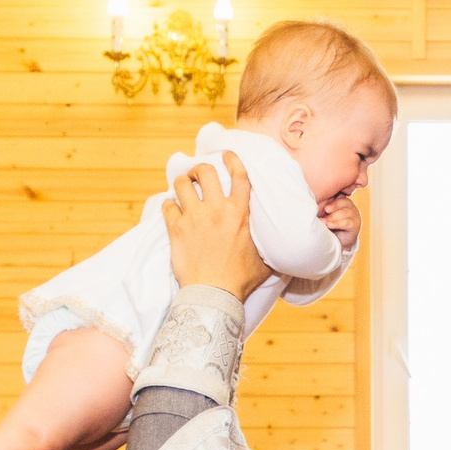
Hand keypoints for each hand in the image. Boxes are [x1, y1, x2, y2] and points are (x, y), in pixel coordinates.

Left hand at [164, 154, 273, 299]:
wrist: (214, 294)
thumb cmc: (240, 281)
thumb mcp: (264, 263)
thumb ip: (270, 250)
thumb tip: (284, 254)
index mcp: (240, 214)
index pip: (239, 175)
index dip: (232, 159)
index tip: (226, 155)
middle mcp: (217, 210)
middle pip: (205, 171)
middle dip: (200, 170)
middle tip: (198, 176)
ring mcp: (194, 218)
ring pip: (182, 184)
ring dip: (182, 184)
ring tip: (183, 189)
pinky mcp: (176, 229)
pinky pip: (167, 206)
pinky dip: (169, 206)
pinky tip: (172, 210)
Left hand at [320, 193, 361, 251]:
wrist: (336, 240)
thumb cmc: (328, 224)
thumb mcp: (323, 213)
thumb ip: (322, 206)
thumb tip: (312, 200)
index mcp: (341, 199)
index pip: (339, 193)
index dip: (333, 196)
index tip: (324, 202)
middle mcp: (349, 206)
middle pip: (343, 201)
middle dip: (333, 206)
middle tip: (325, 210)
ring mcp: (354, 215)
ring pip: (345, 212)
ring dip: (333, 217)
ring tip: (324, 221)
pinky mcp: (355, 225)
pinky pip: (346, 222)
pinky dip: (337, 224)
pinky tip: (329, 225)